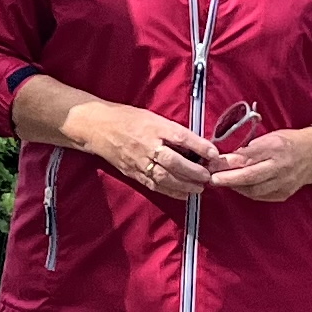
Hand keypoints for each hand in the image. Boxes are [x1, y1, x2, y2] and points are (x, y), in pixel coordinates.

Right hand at [64, 99, 221, 199]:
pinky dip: (170, 192)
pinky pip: (154, 185)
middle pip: (175, 161)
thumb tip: (196, 144)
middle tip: (208, 176)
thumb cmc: (128, 118)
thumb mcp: (152, 117)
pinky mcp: (133, 172)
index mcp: (154, 126)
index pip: (181, 137)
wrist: (97, 127)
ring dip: (185, 185)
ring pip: (165, 177)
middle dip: (194, 171)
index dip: (200, 146)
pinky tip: (183, 195)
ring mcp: (139, 160)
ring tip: (199, 188)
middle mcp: (147, 144)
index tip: (214, 154)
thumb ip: (172, 130)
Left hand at [206, 116, 311, 204]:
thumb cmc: (289, 142)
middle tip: (212, 179)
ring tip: (222, 182)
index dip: (228, 162)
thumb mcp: (269, 137)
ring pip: (254, 190)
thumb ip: (249, 149)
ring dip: (235, 187)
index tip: (212, 164)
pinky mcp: (284, 194)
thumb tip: (225, 158)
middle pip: (250, 176)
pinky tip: (238, 187)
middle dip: (228, 179)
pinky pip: (261, 196)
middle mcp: (281, 166)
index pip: (248, 156)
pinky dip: (247, 192)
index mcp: (276, 147)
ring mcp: (284, 182)